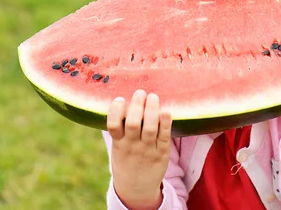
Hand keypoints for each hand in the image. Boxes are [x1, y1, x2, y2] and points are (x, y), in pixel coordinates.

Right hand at [107, 89, 172, 209]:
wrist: (136, 187)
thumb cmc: (127, 159)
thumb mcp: (117, 147)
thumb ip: (120, 129)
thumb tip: (123, 101)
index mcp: (119, 143)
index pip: (113, 126)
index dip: (115, 111)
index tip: (119, 99)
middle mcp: (132, 146)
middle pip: (134, 124)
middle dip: (137, 105)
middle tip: (140, 92)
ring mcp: (148, 150)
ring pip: (150, 128)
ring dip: (152, 110)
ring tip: (153, 97)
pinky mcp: (162, 153)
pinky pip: (164, 137)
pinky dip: (166, 123)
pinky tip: (166, 111)